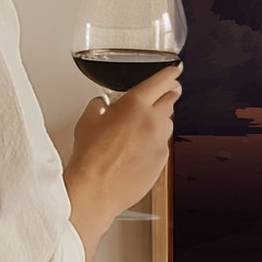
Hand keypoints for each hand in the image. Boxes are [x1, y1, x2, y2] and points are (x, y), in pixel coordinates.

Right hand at [64, 64, 180, 261]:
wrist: (96, 189)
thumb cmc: (90, 157)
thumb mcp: (87, 121)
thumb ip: (99, 106)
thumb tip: (102, 104)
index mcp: (135, 104)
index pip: (162, 81)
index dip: (170, 74)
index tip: (174, 72)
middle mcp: (153, 120)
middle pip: (171, 100)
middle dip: (168, 95)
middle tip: (162, 95)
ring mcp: (160, 141)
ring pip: (168, 124)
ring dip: (159, 121)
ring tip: (141, 129)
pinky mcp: (163, 160)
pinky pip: (163, 145)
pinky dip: (155, 143)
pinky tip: (138, 150)